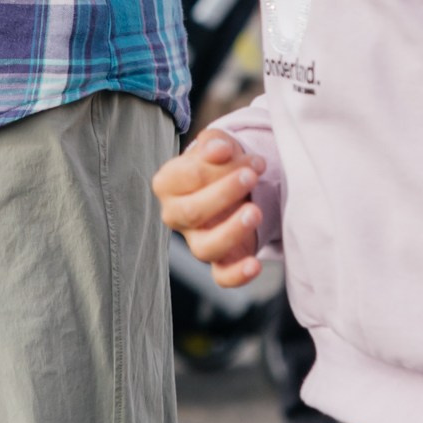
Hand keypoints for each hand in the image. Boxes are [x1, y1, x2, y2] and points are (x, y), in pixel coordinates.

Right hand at [152, 130, 266, 287]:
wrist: (233, 185)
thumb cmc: (219, 163)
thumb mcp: (217, 146)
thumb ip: (215, 144)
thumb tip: (217, 150)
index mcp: (167, 184)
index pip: (186, 177)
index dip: (220, 167)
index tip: (251, 160)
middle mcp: (175, 215)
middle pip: (191, 212)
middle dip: (224, 194)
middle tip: (252, 176)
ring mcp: (196, 240)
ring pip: (205, 249)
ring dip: (232, 232)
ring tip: (255, 211)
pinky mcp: (220, 260)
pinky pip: (221, 277)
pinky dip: (237, 274)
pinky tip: (255, 263)